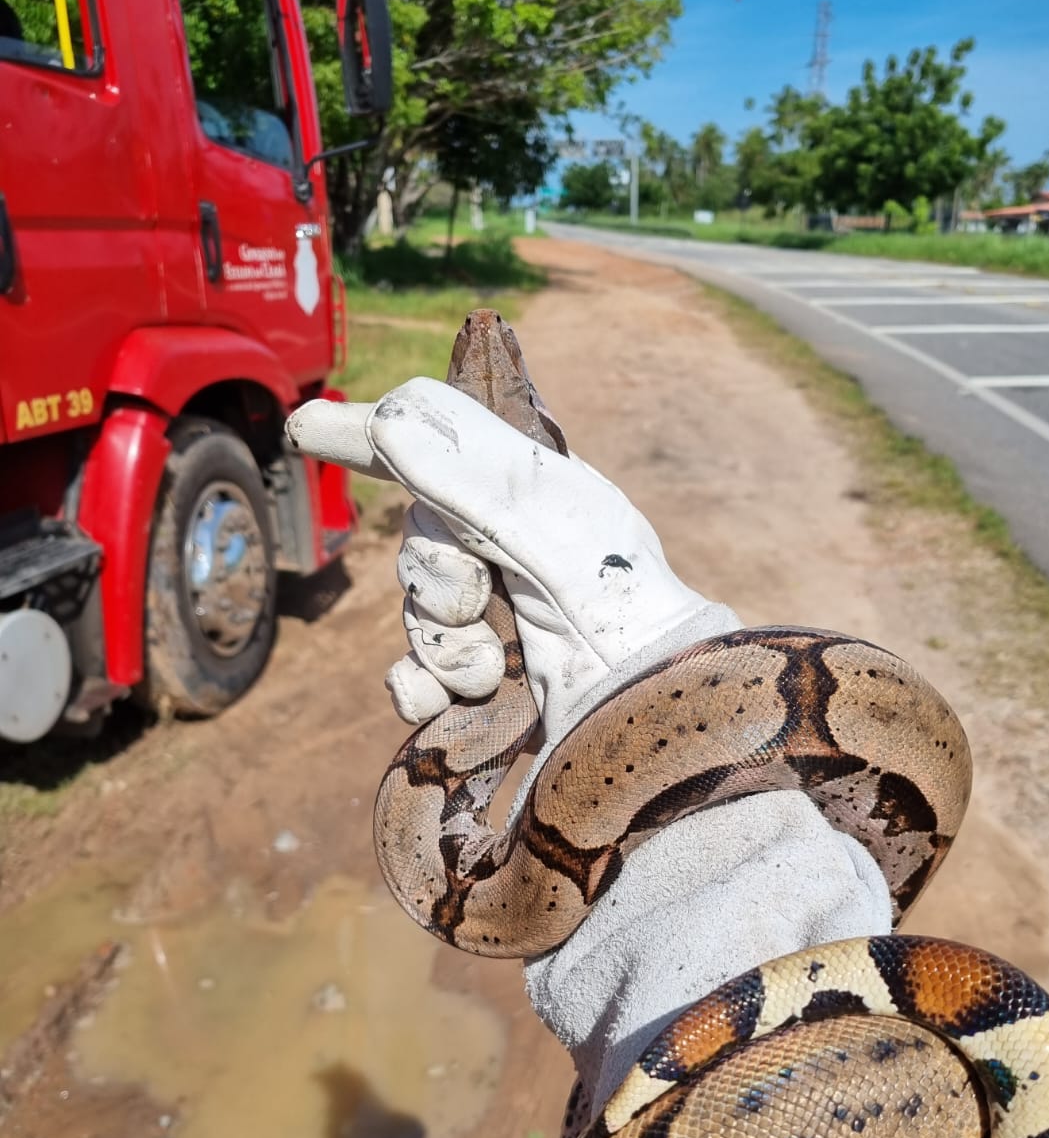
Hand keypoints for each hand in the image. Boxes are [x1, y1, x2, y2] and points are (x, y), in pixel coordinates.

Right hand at [286, 380, 709, 741]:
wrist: (648, 719)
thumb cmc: (620, 612)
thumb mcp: (545, 524)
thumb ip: (463, 474)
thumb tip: (386, 418)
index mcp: (538, 498)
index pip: (441, 450)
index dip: (373, 438)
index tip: (312, 429)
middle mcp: (519, 554)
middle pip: (420, 543)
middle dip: (435, 574)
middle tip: (478, 597)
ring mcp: (505, 625)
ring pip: (419, 614)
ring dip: (440, 641)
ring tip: (489, 667)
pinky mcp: (493, 689)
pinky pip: (417, 676)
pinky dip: (418, 687)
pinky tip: (437, 700)